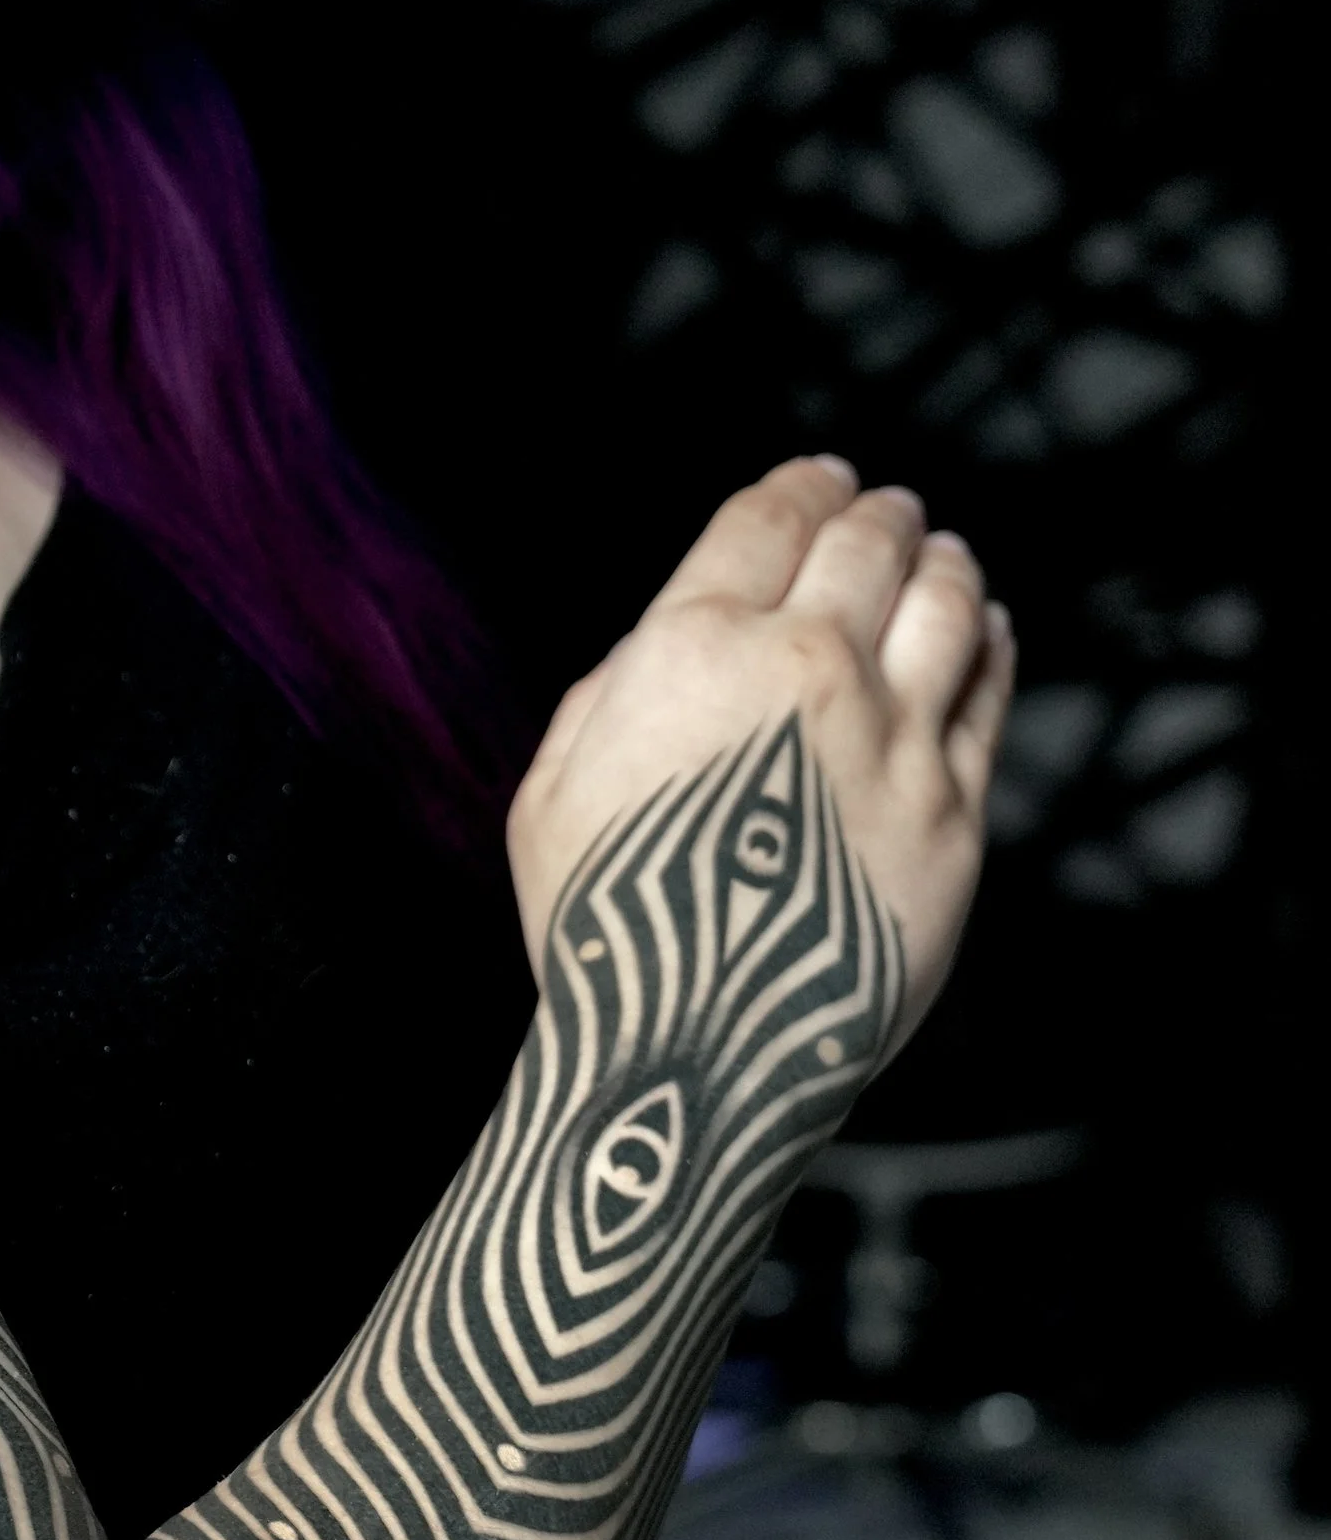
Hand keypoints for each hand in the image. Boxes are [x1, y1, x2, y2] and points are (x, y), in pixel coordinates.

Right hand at [505, 457, 1015, 1048]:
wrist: (691, 1060)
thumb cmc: (601, 936)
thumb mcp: (549, 794)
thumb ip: (612, 694)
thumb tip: (666, 646)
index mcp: (692, 650)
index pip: (766, 521)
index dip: (800, 486)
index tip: (820, 478)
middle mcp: (807, 673)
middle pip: (867, 545)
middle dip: (878, 515)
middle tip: (886, 510)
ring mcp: (895, 742)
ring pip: (948, 604)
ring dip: (943, 563)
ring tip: (942, 555)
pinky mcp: (956, 817)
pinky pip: (992, 699)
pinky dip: (992, 647)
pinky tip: (988, 634)